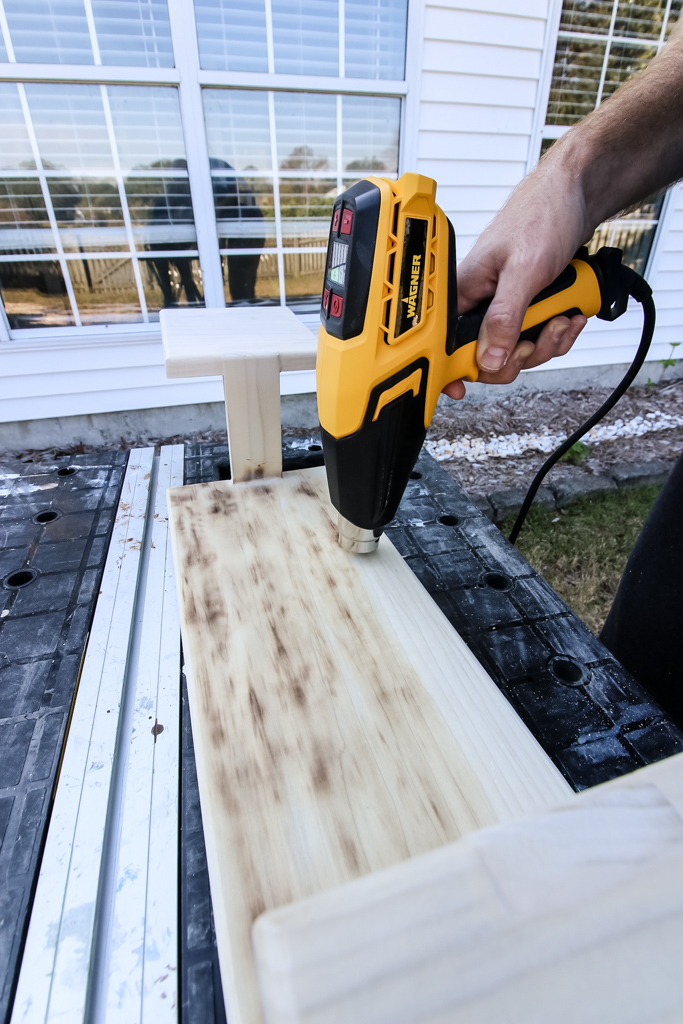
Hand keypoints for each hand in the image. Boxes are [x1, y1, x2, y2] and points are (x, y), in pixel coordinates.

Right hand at [442, 151, 592, 399]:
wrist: (578, 193)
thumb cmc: (543, 214)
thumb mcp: (524, 272)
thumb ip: (504, 318)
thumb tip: (486, 359)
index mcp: (465, 292)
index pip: (447, 345)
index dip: (456, 369)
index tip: (470, 383)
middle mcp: (481, 302)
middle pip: (488, 357)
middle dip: (520, 354)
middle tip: (537, 336)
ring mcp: (506, 306)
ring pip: (517, 350)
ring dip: (547, 342)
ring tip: (563, 317)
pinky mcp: (528, 306)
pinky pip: (537, 337)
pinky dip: (558, 332)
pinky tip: (570, 314)